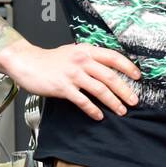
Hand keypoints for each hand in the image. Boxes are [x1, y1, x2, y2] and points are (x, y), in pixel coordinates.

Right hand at [0, 41, 140, 121]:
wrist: (27, 62)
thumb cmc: (51, 59)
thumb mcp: (74, 51)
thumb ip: (91, 58)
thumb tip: (110, 67)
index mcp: (87, 51)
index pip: (113, 57)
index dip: (128, 67)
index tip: (138, 77)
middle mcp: (82, 61)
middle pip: (110, 77)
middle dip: (125, 90)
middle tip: (134, 100)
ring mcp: (72, 75)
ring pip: (99, 89)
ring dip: (113, 102)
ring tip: (121, 110)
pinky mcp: (63, 88)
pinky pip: (82, 101)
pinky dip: (93, 109)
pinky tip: (99, 115)